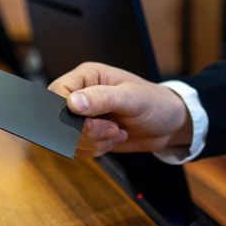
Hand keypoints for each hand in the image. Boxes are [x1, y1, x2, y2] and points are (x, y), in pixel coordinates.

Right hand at [48, 62, 192, 157]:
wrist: (168, 124)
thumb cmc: (154, 103)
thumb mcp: (131, 98)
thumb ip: (102, 99)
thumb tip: (72, 103)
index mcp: (87, 76)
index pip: (57, 91)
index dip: (66, 111)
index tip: (87, 122)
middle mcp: (82, 94)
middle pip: (61, 118)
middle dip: (86, 131)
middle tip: (112, 129)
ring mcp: (84, 116)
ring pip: (69, 137)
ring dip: (94, 142)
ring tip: (117, 132)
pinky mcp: (89, 134)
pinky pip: (79, 148)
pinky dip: (96, 149)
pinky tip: (115, 138)